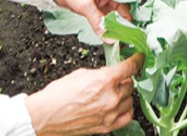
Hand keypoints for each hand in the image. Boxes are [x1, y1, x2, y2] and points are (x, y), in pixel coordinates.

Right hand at [24, 54, 142, 135]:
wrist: (47, 115)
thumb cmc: (59, 94)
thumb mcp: (82, 73)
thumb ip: (101, 73)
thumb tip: (112, 73)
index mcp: (105, 80)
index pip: (130, 67)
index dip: (137, 60)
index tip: (139, 58)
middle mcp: (111, 98)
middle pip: (130, 84)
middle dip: (124, 79)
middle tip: (116, 78)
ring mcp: (110, 114)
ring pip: (130, 100)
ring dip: (124, 94)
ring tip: (114, 92)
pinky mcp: (106, 127)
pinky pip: (127, 116)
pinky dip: (125, 109)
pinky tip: (119, 105)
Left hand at [49, 0, 132, 35]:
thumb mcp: (85, 3)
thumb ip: (98, 21)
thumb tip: (109, 38)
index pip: (127, 5)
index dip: (129, 20)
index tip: (131, 35)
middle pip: (121, 13)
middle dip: (123, 26)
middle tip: (125, 42)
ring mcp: (103, 0)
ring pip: (113, 17)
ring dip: (115, 28)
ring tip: (118, 42)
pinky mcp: (96, 7)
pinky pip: (104, 19)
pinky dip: (106, 27)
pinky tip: (108, 36)